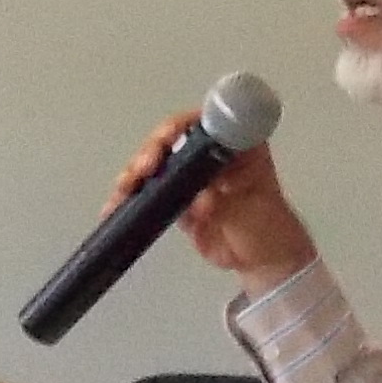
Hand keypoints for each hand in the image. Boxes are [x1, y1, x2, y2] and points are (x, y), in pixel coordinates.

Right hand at [115, 113, 315, 288]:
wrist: (261, 260)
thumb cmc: (268, 227)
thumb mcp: (256, 207)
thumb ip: (230, 198)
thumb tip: (204, 193)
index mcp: (235, 144)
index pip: (204, 122)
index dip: (180, 126)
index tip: (166, 139)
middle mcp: (209, 152)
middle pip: (170, 139)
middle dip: (152, 150)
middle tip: (145, 168)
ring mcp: (189, 175)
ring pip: (154, 163)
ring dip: (135, 172)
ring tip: (125, 188)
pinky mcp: (174, 199)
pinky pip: (147, 193)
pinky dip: (129, 197)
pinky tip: (113, 206)